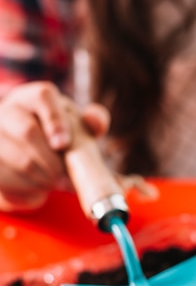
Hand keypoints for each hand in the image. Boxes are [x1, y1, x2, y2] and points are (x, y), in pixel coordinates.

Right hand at [0, 82, 108, 210]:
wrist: (33, 163)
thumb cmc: (59, 139)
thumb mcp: (78, 128)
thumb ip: (93, 121)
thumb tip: (96, 122)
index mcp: (34, 97)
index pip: (43, 96)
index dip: (55, 120)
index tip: (64, 144)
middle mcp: (8, 110)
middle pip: (27, 131)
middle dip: (52, 160)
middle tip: (67, 177)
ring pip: (19, 159)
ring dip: (43, 177)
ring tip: (57, 183)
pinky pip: (7, 177)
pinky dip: (28, 188)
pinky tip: (38, 188)